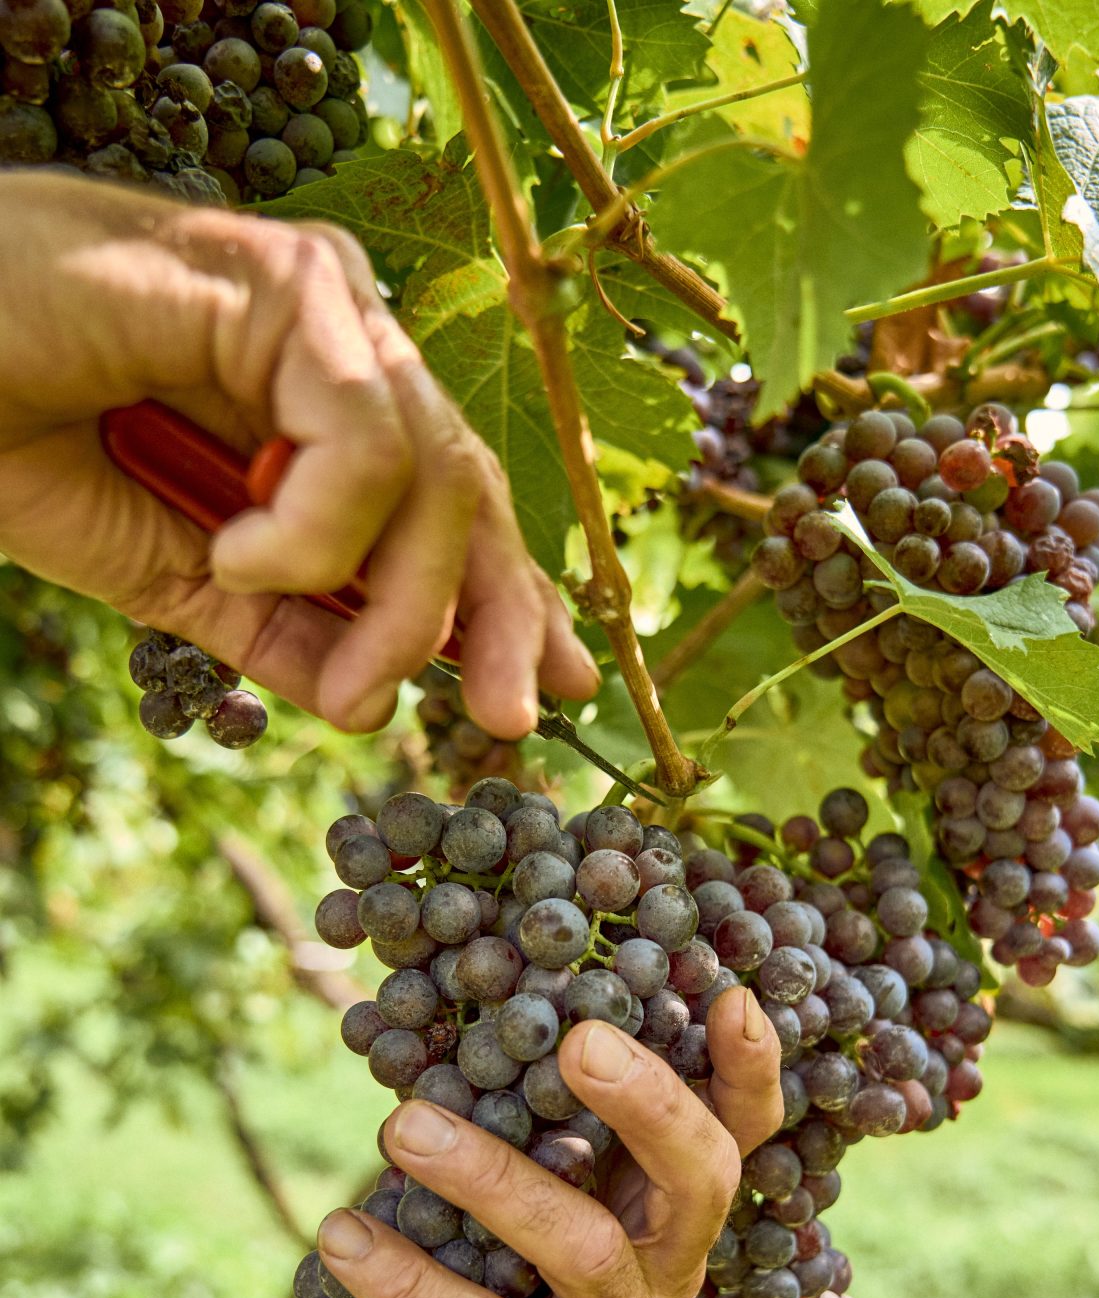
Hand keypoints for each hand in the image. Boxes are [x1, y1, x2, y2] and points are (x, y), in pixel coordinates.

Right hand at [0, 172, 598, 737]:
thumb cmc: (18, 433)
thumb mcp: (175, 574)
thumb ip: (279, 629)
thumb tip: (373, 702)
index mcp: (322, 403)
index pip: (451, 508)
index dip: (510, 598)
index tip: (549, 688)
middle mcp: (344, 342)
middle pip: (470, 492)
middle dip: (500, 616)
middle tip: (505, 718)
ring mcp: (326, 304)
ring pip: (433, 477)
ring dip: (383, 596)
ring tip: (264, 609)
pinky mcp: (290, 281)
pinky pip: (364, 439)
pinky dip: (311, 525)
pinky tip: (234, 547)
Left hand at [314, 986, 782, 1297]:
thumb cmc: (455, 1273)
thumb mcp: (493, 1185)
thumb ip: (515, 1117)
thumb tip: (476, 1003)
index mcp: (660, 1211)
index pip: (733, 1136)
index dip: (748, 1073)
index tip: (733, 1000)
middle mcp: (667, 1279)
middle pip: (699, 1183)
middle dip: (650, 1104)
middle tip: (578, 1042)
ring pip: (585, 1250)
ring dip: (490, 1178)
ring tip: (401, 1128)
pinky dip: (410, 1283)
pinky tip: (342, 1237)